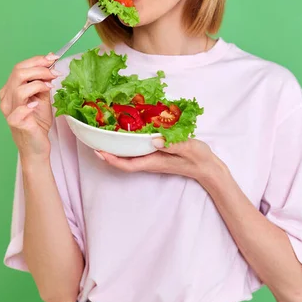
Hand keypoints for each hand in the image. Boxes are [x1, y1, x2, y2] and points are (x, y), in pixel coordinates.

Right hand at [0, 53, 62, 159]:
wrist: (37, 146)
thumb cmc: (37, 122)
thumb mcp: (42, 97)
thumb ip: (43, 81)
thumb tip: (50, 62)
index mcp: (11, 90)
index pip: (20, 67)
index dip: (37, 60)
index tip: (53, 58)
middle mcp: (7, 98)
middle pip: (18, 73)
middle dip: (39, 69)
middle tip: (54, 73)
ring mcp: (9, 110)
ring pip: (19, 88)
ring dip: (38, 83)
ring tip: (50, 87)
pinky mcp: (15, 123)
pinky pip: (19, 110)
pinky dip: (28, 105)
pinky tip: (36, 104)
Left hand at [95, 138, 226, 187]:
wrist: (208, 168)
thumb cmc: (199, 158)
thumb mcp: (188, 148)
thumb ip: (172, 144)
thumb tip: (154, 139)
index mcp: (154, 162)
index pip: (127, 164)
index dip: (111, 159)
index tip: (98, 151)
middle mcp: (150, 162)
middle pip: (124, 160)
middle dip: (108, 152)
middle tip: (93, 140)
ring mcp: (153, 159)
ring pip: (130, 156)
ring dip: (116, 148)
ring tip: (105, 135)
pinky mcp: (158, 155)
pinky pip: (138, 151)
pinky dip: (128, 144)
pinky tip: (127, 134)